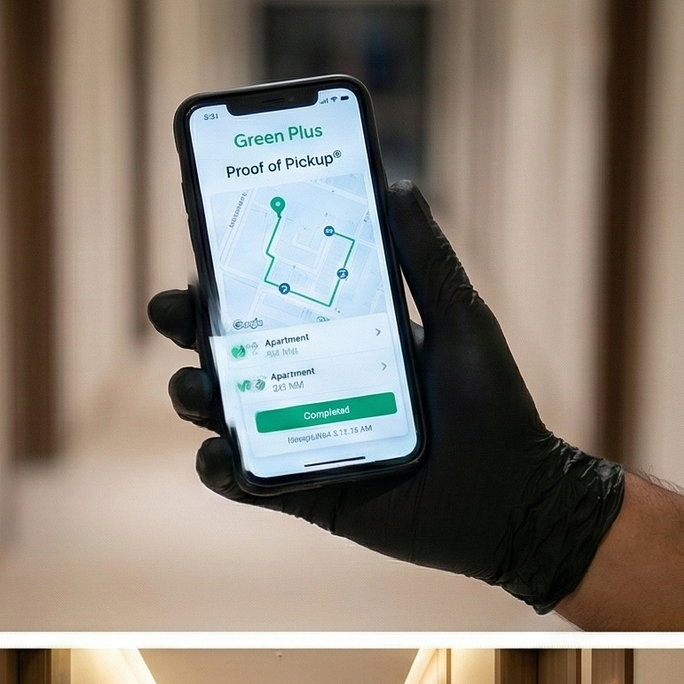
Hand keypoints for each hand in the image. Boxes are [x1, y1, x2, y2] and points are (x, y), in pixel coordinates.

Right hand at [150, 181, 624, 611]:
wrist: (511, 500)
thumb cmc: (492, 406)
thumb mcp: (462, 321)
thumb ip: (425, 260)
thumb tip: (397, 184)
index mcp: (337, 338)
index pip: (266, 301)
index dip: (224, 280)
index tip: (200, 254)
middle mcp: (307, 384)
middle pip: (225, 351)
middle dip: (187, 329)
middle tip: (172, 313)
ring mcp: (297, 440)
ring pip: (222, 413)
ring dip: (192, 396)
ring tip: (195, 390)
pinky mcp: (299, 493)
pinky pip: (241, 481)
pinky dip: (217, 470)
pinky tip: (217, 455)